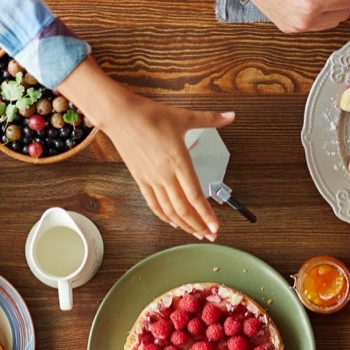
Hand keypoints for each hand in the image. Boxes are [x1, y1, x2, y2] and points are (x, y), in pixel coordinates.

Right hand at [104, 89, 232, 240]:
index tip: (216, 226)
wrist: (119, 115)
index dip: (206, 214)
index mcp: (178, 161)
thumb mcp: (183, 117)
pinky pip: (153, 203)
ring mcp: (151, 179)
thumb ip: (209, 119)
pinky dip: (164, 216)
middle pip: (183, 209)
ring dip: (184, 224)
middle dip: (198, 225)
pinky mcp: (140, 179)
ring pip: (169, 210)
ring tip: (196, 233)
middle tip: (211, 235)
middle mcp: (165, 175)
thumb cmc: (150, 115)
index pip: (195, 196)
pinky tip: (173, 222)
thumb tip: (230, 115)